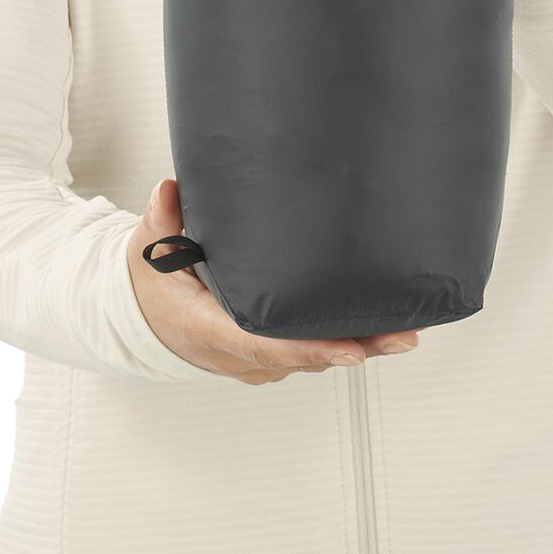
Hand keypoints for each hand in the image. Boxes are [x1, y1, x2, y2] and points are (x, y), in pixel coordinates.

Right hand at [129, 179, 420, 383]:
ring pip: (314, 358)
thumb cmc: (153, 285)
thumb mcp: (150, 251)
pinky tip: (381, 326)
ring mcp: (259, 363)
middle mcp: (241, 358)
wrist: (146, 321)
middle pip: (306, 358)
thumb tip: (169, 190)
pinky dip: (345, 341)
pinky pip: (311, 352)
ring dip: (360, 347)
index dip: (313, 349)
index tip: (353, 349)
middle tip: (403, 336)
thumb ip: (162, 222)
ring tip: (406, 329)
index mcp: (212, 334)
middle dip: (357, 348)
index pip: (268, 347)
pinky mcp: (271, 358)